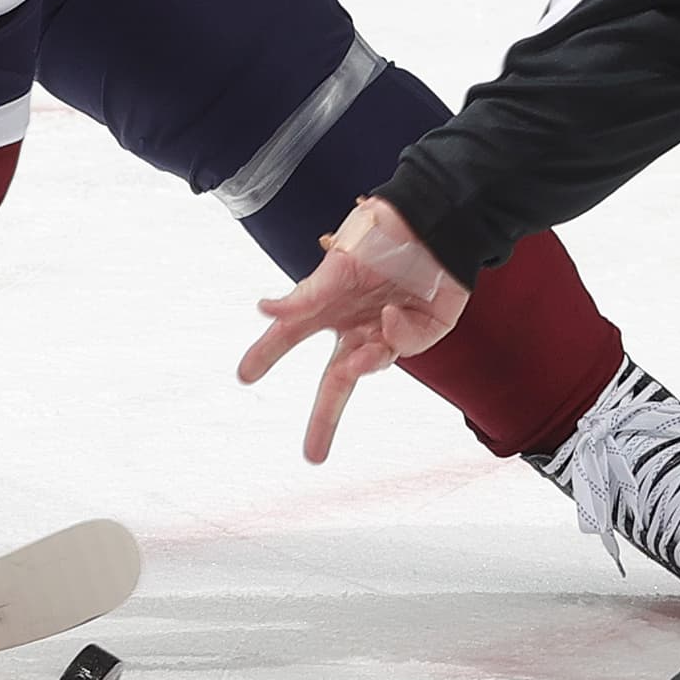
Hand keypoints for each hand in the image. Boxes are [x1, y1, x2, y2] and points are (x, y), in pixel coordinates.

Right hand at [236, 196, 468, 464]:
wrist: (436, 222)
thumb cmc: (383, 232)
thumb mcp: (340, 260)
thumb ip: (306, 294)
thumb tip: (264, 309)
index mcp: (327, 304)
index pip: (289, 336)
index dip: (266, 355)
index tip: (244, 375)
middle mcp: (354, 323)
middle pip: (335, 380)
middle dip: (323, 419)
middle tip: (312, 456)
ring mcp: (387, 331)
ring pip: (370, 367)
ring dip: (363, 365)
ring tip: (363, 351)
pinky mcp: (422, 333)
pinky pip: (405, 347)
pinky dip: (398, 335)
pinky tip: (396, 311)